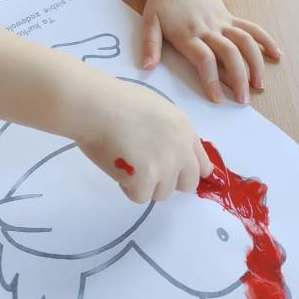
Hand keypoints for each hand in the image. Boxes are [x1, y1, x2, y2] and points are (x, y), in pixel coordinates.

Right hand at [74, 74, 212, 203]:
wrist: (96, 105)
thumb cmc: (117, 101)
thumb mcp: (156, 110)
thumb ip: (170, 134)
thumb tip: (172, 156)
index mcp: (184, 129)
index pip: (201, 163)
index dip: (189, 171)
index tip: (180, 176)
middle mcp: (181, 149)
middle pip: (188, 184)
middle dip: (169, 182)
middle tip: (147, 171)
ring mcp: (165, 165)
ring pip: (162, 193)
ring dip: (145, 184)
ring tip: (126, 161)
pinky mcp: (145, 179)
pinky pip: (139, 197)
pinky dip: (127, 187)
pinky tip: (116, 166)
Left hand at [140, 0, 280, 103]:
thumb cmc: (163, 3)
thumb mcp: (149, 22)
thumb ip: (149, 44)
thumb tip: (147, 67)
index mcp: (188, 34)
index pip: (204, 59)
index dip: (212, 79)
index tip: (218, 99)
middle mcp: (208, 29)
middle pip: (229, 52)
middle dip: (239, 77)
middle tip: (243, 100)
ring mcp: (222, 22)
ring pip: (245, 41)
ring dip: (256, 62)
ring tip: (260, 85)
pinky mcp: (230, 17)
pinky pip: (251, 28)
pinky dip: (265, 40)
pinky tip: (276, 54)